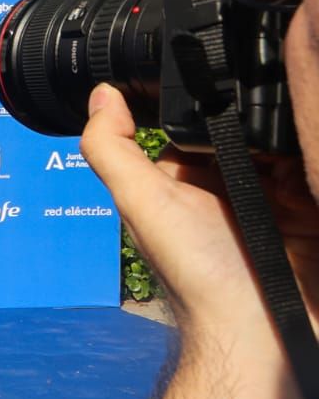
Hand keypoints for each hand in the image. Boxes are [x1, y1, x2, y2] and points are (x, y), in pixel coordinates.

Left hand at [80, 83, 318, 338]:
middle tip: (278, 83)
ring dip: (297, 125)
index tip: (223, 68)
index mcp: (192, 180)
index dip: (211, 96)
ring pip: (291, 141)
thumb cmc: (198, 274)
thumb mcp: (144, 203)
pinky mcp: (317, 207)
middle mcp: (236, 184)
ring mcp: (282, 197)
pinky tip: (316, 137)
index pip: (203, 121)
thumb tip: (101, 94)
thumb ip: (113, 151)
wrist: (263, 331)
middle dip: (265, 106)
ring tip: (301, 103)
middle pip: (253, 127)